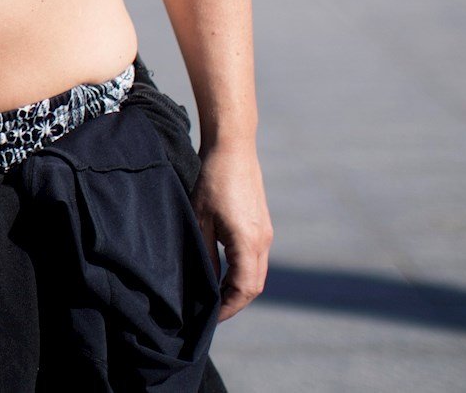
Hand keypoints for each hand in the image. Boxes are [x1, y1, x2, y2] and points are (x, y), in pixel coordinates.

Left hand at [193, 144, 270, 319]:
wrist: (233, 148)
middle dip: (234, 302)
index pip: (243, 289)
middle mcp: (263, 242)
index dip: (228, 307)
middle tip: (210, 312)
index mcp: (248, 242)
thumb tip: (204, 283)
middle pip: (253, 286)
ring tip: (214, 296)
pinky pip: (256, 259)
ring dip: (239, 288)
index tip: (209, 317)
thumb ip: (204, 254)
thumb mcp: (200, 220)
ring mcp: (265, 234)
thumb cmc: (213, 181)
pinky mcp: (262, 226)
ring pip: (257, 273)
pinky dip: (243, 273)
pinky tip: (223, 273)